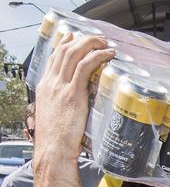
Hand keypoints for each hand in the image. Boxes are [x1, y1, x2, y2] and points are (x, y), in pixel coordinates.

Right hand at [34, 33, 114, 162]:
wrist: (53, 150)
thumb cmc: (58, 140)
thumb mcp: (56, 117)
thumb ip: (64, 106)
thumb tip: (78, 106)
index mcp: (45, 88)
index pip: (52, 59)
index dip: (63, 44)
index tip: (71, 36)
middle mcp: (51, 83)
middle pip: (64, 51)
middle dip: (81, 40)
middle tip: (96, 37)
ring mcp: (61, 87)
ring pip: (74, 54)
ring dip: (91, 44)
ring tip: (104, 42)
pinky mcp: (73, 93)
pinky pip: (85, 67)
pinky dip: (97, 56)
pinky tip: (108, 54)